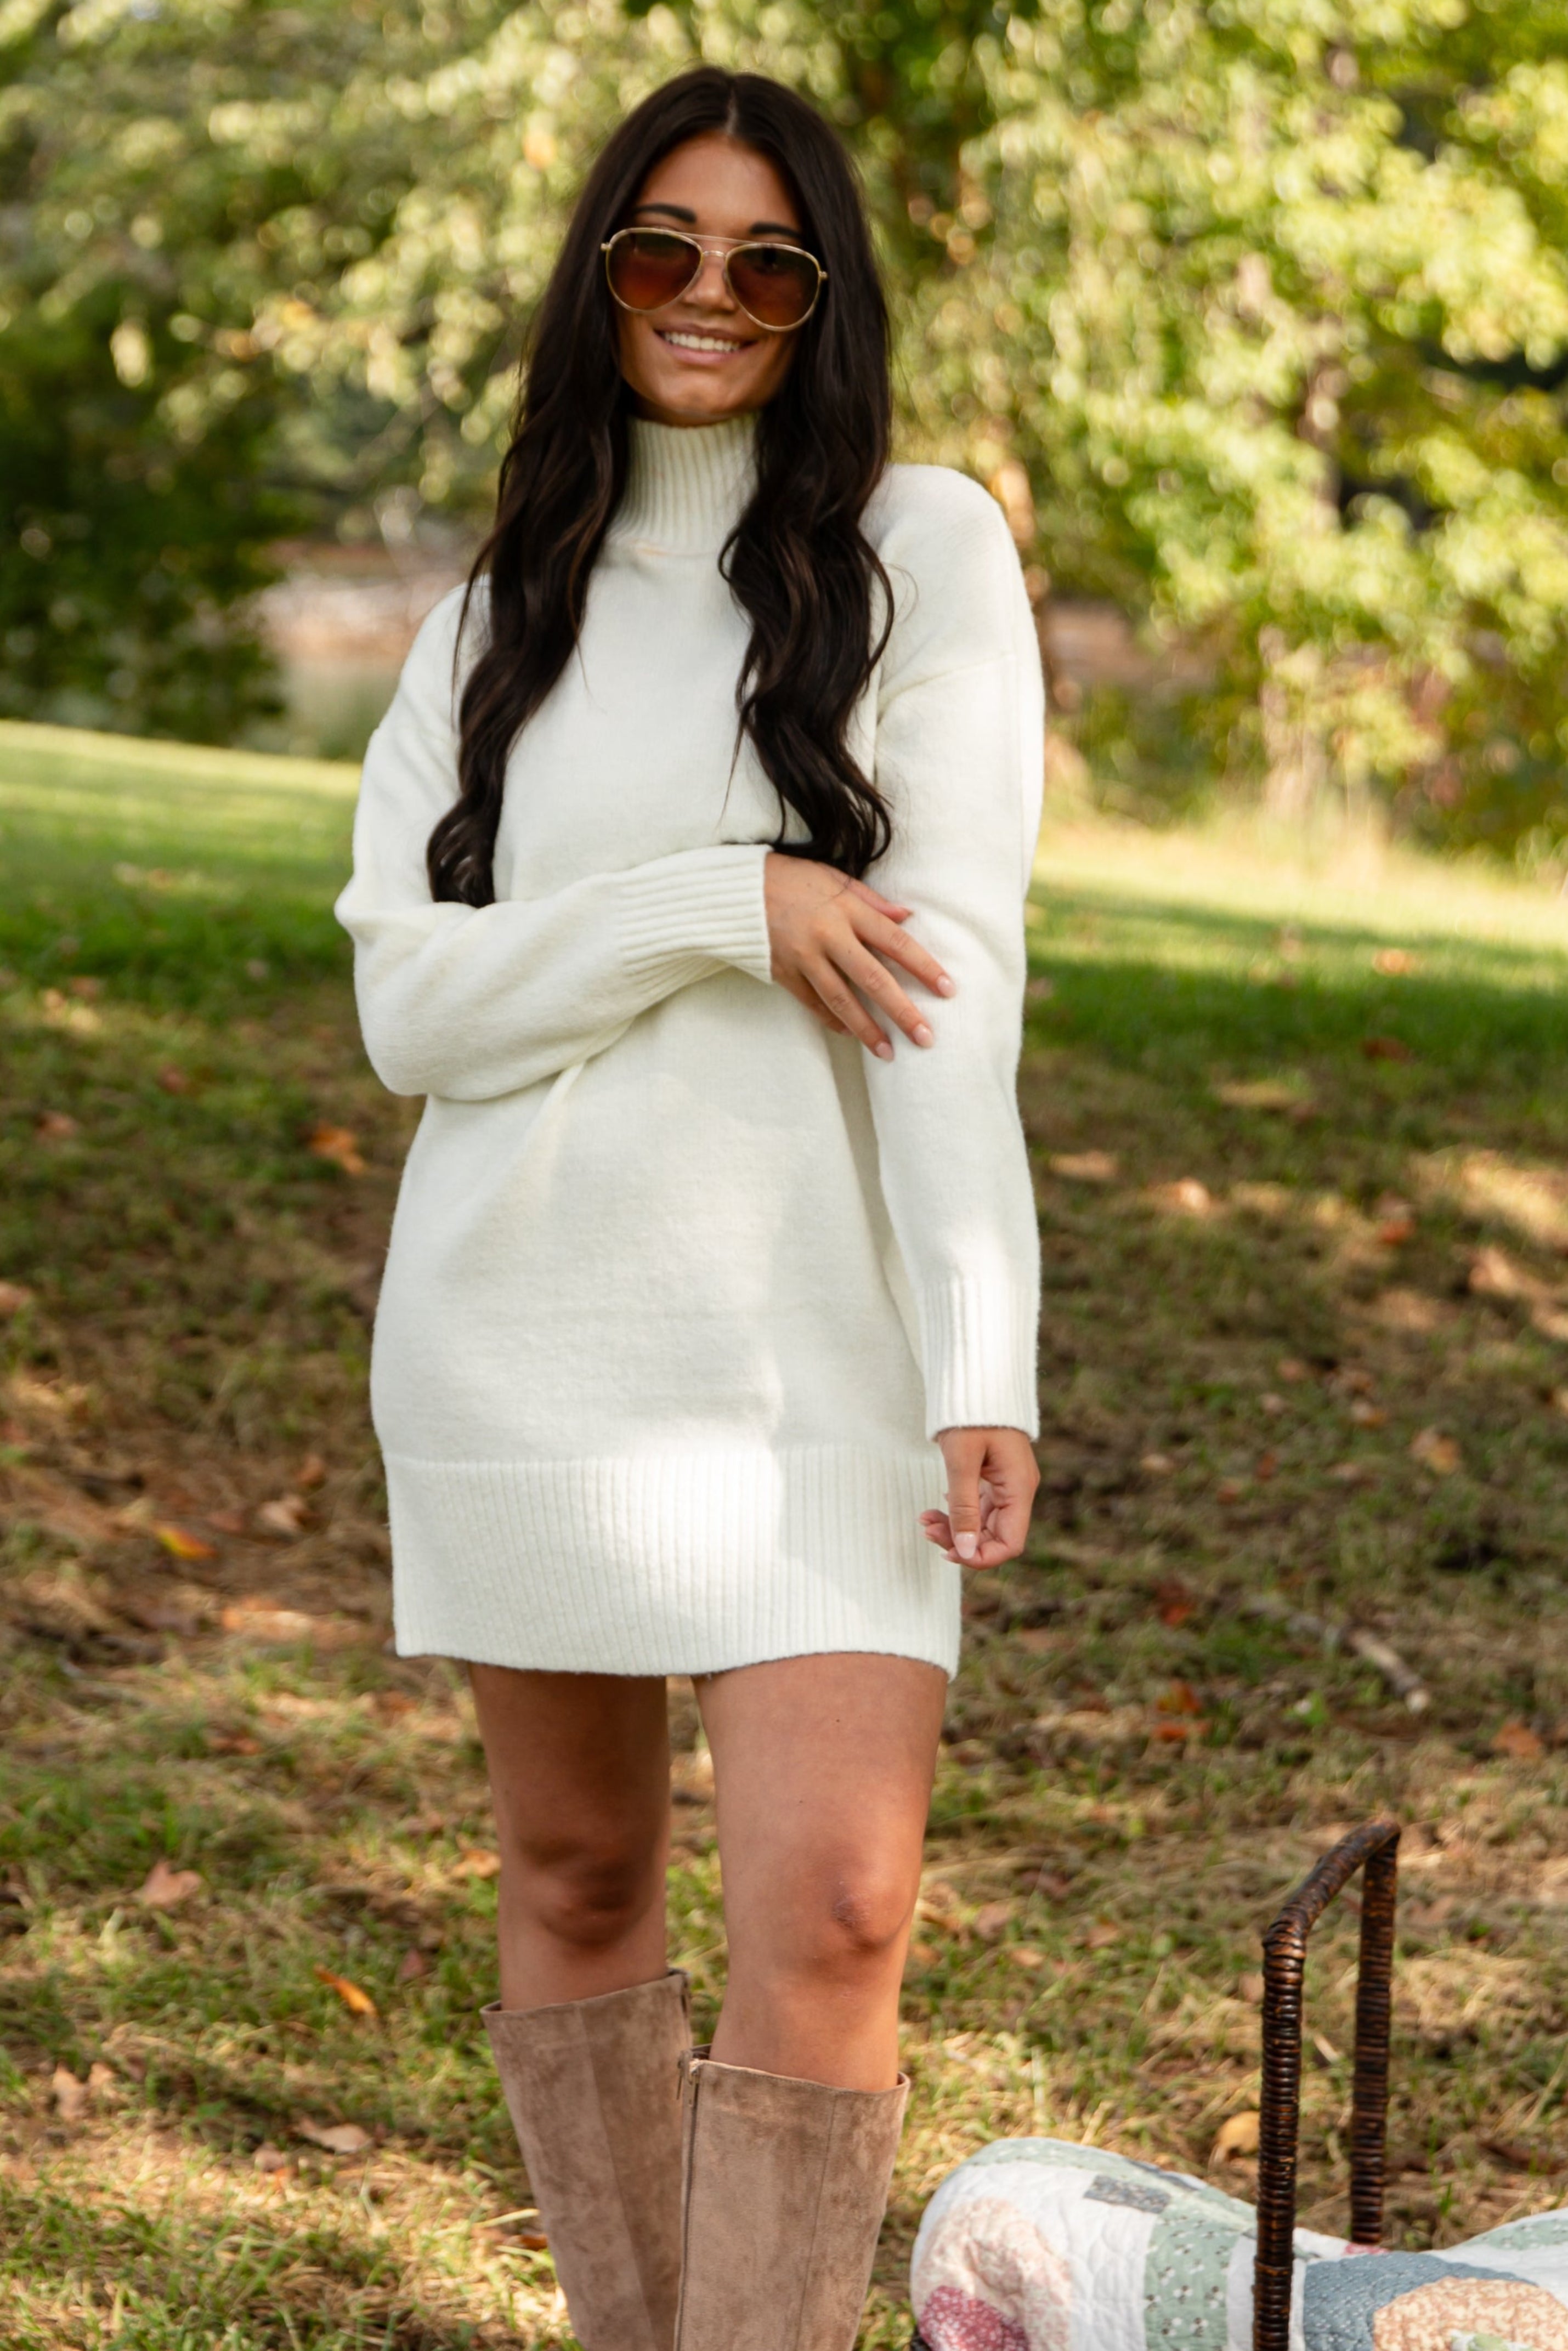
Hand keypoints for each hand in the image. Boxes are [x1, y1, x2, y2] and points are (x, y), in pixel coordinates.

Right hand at [764, 853, 953, 1059]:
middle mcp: (828, 935)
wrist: (736, 890)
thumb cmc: (791, 878)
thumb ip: (872, 900)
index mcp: (847, 910)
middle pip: (873, 979)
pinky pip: (812, 1003)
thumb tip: (907, 917)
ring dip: (867, 1029)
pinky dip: (832, 1021)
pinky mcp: (783, 973)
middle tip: (925, 1037)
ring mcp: (804, 957)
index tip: (947, 989)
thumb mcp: (834, 878)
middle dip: (901, 1011)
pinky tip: (850, 1035)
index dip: (923, 966)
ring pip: (841, 1000)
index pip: (895, 941)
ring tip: (888, 1053)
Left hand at [922, 1428, 1038, 1568]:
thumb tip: (964, 1551)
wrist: (975, 1379)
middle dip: (960, 1540)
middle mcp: (1017, 1490)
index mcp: (1018, 1488)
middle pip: (994, 1536)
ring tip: (924, 1518)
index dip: (981, 1557)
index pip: (1010, 1544)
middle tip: (926, 1528)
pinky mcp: (993, 1477)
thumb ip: (964, 1508)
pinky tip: (938, 1506)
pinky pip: (978, 1506)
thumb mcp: (962, 1461)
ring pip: (983, 1523)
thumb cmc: (970, 1415)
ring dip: (955, 1527)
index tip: (948, 1553)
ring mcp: (1006, 1484)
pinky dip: (957, 1511)